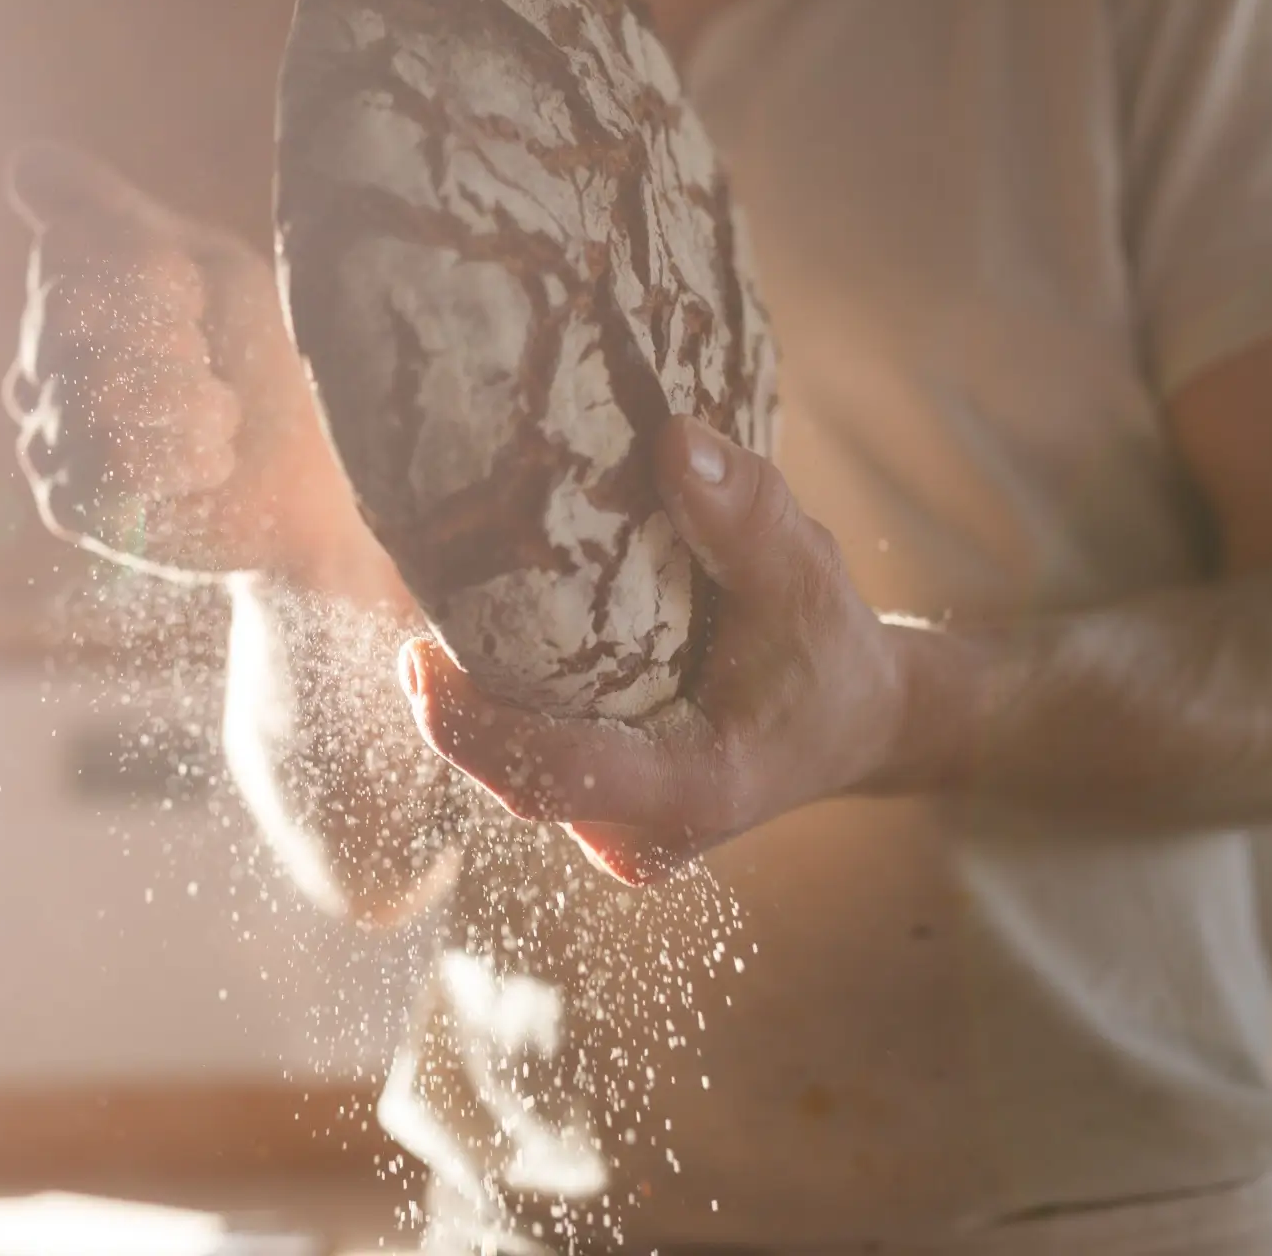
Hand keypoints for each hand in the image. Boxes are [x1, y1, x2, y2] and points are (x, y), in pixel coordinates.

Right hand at [4, 143, 361, 582]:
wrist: (317, 484)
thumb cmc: (270, 372)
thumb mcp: (211, 272)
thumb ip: (117, 219)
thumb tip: (20, 161)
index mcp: (66, 304)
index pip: (63, 248)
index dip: (149, 270)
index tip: (196, 301)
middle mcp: (38, 367)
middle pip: (68, 310)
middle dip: (169, 335)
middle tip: (211, 370)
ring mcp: (46, 437)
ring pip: (97, 388)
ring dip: (194, 403)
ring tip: (222, 424)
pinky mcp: (67, 506)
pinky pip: (113, 457)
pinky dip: (188, 458)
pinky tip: (210, 469)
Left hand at [399, 415, 925, 883]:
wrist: (853, 722)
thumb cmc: (829, 651)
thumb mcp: (809, 574)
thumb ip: (747, 515)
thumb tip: (675, 440)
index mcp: (699, 790)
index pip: (558, 776)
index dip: (475, 729)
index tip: (417, 659)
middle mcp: (643, 831)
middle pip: (515, 772)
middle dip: (461, 697)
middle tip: (427, 587)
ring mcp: (614, 830)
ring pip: (514, 768)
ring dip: (479, 693)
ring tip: (452, 594)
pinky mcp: (597, 811)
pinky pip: (527, 760)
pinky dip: (505, 700)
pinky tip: (489, 630)